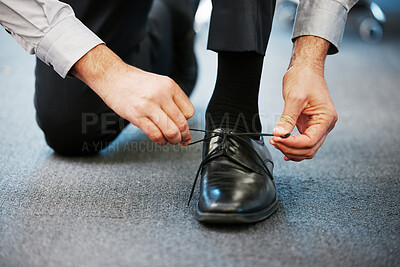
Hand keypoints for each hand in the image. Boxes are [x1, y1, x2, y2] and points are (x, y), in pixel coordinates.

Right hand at [71, 44, 194, 144]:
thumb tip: (182, 121)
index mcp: (170, 86)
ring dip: (173, 140)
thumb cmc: (136, 82)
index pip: (189, 111)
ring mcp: (149, 106)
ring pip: (171, 131)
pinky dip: (160, 141)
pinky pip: (155, 134)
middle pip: (182, 124)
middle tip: (183, 140)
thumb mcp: (160, 84)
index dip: (187, 122)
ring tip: (171, 140)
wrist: (113, 77)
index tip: (184, 126)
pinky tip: (160, 140)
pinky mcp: (138, 116)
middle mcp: (161, 95)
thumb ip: (172, 100)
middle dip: (184, 136)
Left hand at [270, 36, 337, 160]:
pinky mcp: (310, 124)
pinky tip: (284, 148)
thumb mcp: (294, 98)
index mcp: (326, 118)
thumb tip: (279, 134)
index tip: (277, 139)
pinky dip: (294, 147)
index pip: (310, 141)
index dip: (292, 143)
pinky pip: (304, 141)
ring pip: (307, 148)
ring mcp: (318, 125)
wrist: (306, 68)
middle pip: (309, 148)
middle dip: (291, 149)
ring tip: (277, 142)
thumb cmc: (304, 78)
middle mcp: (325, 124)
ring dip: (291, 149)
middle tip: (275, 141)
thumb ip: (287, 118)